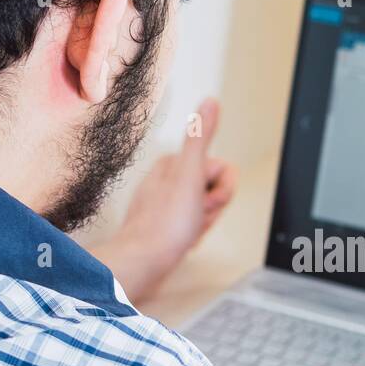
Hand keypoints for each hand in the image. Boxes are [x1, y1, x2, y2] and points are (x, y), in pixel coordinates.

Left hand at [87, 98, 235, 299]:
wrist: (142, 262)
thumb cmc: (166, 225)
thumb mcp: (190, 175)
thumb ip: (200, 137)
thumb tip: (210, 102)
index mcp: (172, 164)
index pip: (221, 169)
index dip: (222, 190)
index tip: (205, 200)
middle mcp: (166, 180)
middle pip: (213, 189)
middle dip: (213, 208)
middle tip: (195, 218)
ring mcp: (165, 204)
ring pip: (204, 209)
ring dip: (204, 222)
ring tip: (187, 231)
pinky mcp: (163, 225)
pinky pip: (191, 226)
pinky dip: (193, 234)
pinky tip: (183, 241)